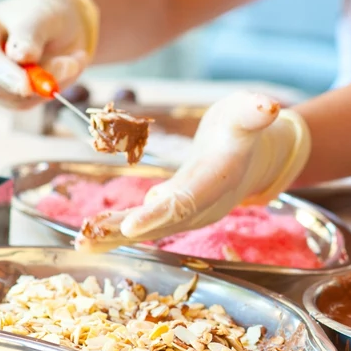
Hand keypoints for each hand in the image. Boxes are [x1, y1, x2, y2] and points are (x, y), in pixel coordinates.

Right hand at [0, 0, 97, 107]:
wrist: (58, 28)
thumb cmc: (46, 16)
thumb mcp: (42, 17)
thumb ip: (30, 35)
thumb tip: (20, 57)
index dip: (4, 74)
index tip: (27, 87)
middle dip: (38, 80)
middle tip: (71, 64)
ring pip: (17, 99)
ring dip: (50, 84)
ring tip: (69, 60)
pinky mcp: (5, 97)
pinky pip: (29, 104)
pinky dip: (50, 90)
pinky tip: (60, 70)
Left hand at [75, 92, 310, 251]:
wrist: (250, 158)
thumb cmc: (242, 129)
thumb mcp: (246, 114)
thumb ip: (253, 112)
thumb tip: (267, 107)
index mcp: (217, 179)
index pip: (188, 200)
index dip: (159, 214)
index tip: (131, 226)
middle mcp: (204, 204)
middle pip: (163, 222)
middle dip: (126, 231)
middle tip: (91, 237)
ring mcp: (189, 213)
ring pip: (151, 229)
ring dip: (115, 237)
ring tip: (83, 243)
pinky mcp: (174, 214)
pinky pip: (146, 226)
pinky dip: (116, 234)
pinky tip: (88, 240)